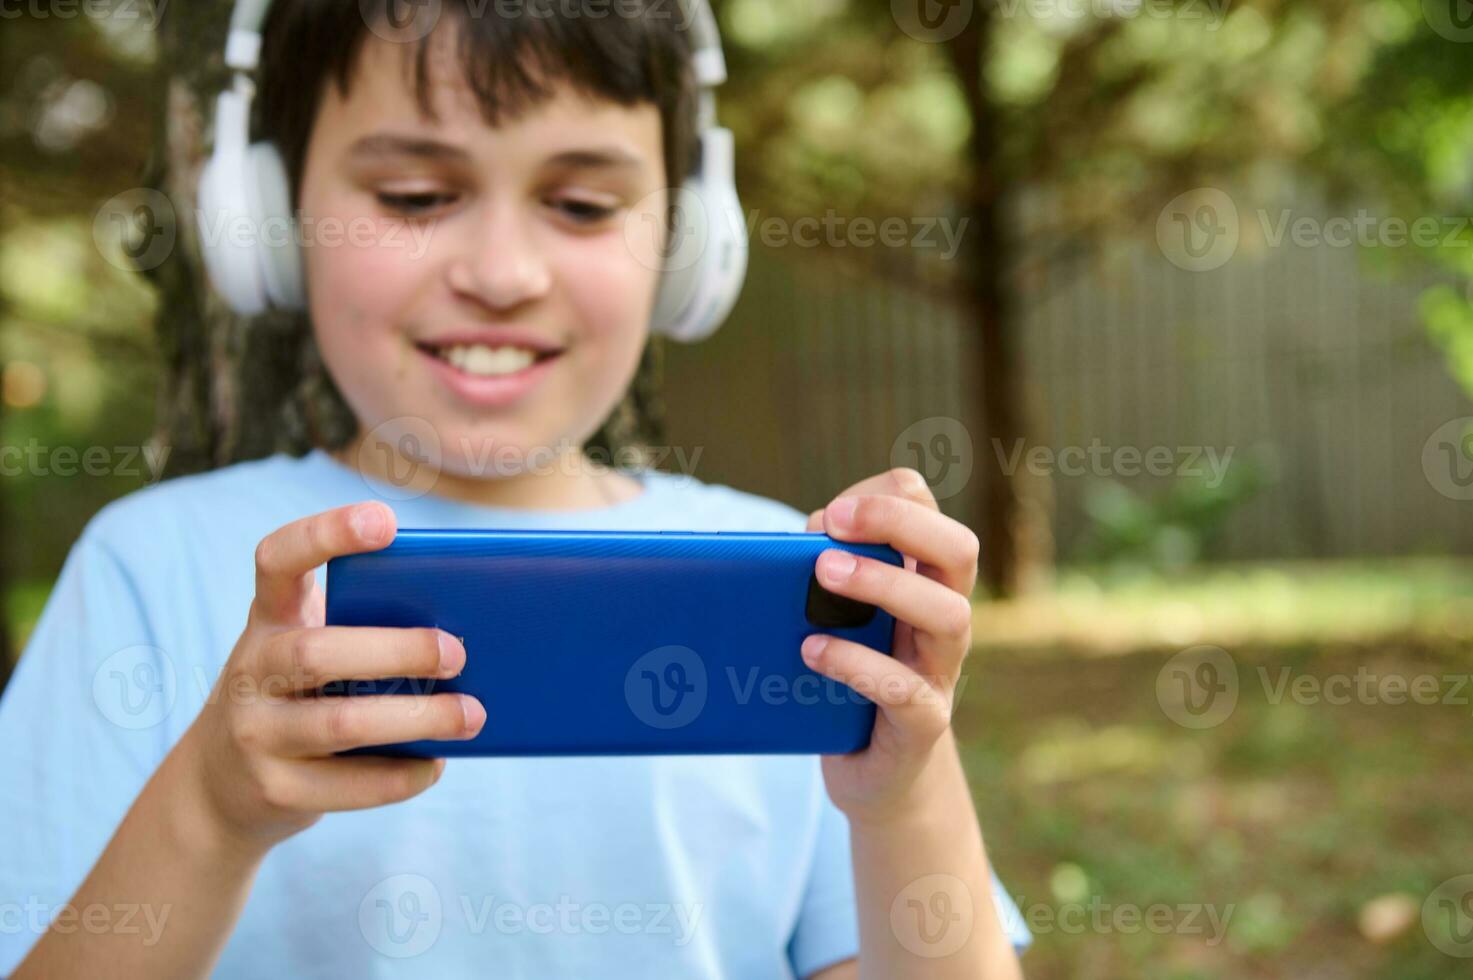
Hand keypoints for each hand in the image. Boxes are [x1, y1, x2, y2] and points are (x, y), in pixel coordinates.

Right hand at [182, 502, 485, 851]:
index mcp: (269, 619)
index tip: (385, 521)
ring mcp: (255, 733)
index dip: (326, 534)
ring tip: (472, 714)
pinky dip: (401, 775)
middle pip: (319, 652)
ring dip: (416, 718)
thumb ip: (366, 631)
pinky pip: (347, 785)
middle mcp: (251, 670)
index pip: (278, 560)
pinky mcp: (274, 789)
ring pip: (340, 723)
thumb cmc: (300, 696)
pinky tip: (435, 764)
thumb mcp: (314, 652)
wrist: (221, 786)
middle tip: (458, 653)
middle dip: (396, 651)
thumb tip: (464, 632)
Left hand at [802, 468, 978, 824]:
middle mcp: (946, 618)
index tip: (834, 512)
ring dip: (883, 584)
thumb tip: (796, 545)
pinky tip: (812, 651)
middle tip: (834, 525)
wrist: (876, 774)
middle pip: (958, 549)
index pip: (928, 511)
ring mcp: (941, 670)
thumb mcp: (838, 618)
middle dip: (899, 522)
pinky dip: (856, 664)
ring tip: (824, 576)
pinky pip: (904, 689)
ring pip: (947, 615)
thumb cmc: (849, 680)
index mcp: (926, 580)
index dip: (885, 498)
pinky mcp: (923, 722)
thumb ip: (824, 576)